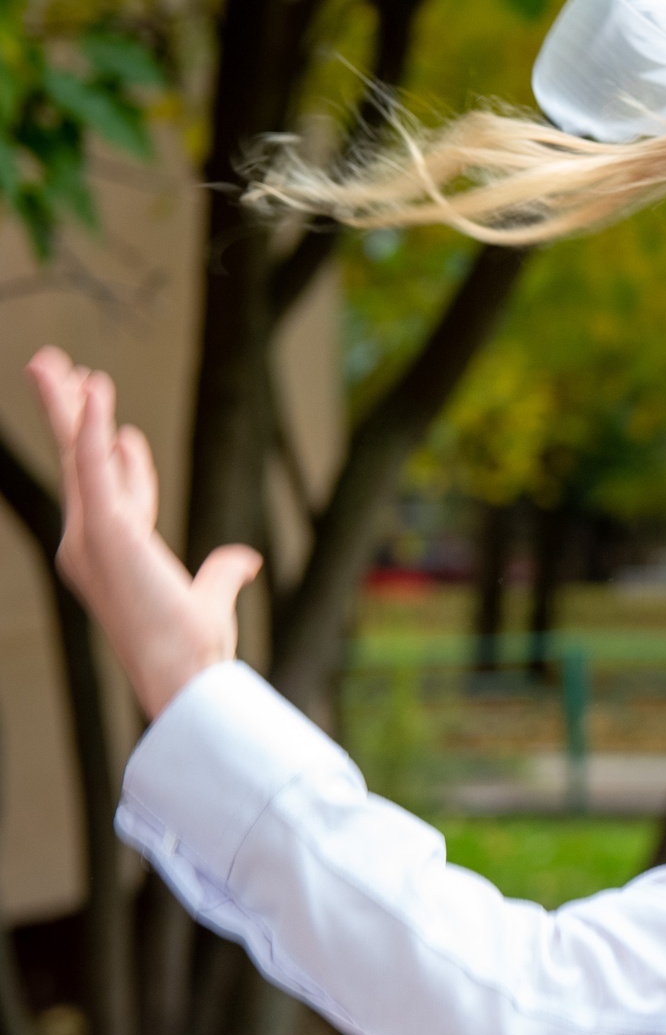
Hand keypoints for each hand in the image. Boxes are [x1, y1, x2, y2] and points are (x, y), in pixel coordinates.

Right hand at [26, 347, 262, 716]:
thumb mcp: (212, 599)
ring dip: (64, 405)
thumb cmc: (194, 650)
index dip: (121, 459)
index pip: (115, 493)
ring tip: (50, 362)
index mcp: (117, 555)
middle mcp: (91, 541)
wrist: (181, 672)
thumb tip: (246, 560)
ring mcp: (91, 534)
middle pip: (80, 465)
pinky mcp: (105, 528)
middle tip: (61, 374)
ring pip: (75, 454)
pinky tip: (96, 388)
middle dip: (72, 417)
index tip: (129, 431)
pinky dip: (94, 424)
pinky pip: (93, 464)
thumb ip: (224, 573)